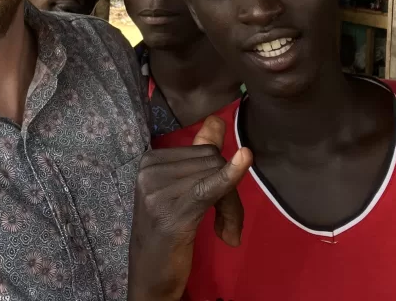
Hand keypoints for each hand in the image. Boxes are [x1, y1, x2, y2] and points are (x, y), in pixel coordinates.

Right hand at [128, 115, 252, 300]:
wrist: (150, 276)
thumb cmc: (166, 232)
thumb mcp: (179, 190)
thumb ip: (198, 155)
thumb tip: (217, 120)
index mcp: (150, 160)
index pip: (203, 150)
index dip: (221, 173)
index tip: (220, 203)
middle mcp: (151, 170)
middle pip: (212, 161)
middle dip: (228, 191)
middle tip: (226, 224)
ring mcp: (159, 192)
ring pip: (218, 176)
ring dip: (231, 207)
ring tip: (224, 231)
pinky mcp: (174, 212)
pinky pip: (211, 187)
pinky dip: (230, 176)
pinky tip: (245, 160)